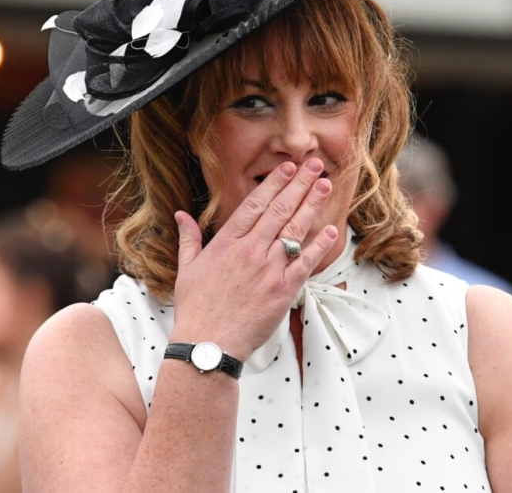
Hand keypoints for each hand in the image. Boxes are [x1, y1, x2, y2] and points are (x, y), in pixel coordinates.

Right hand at [170, 158, 337, 360]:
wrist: (208, 345)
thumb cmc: (196, 308)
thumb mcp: (186, 269)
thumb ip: (188, 238)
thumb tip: (180, 214)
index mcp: (226, 243)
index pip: (254, 204)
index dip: (274, 184)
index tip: (288, 167)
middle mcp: (249, 252)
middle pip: (279, 210)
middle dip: (299, 185)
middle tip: (315, 165)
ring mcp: (268, 270)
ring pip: (294, 231)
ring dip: (312, 205)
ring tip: (325, 185)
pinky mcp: (283, 291)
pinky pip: (305, 263)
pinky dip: (319, 245)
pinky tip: (331, 229)